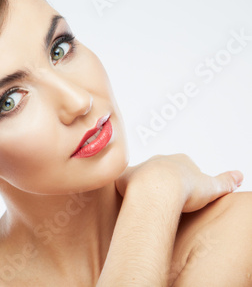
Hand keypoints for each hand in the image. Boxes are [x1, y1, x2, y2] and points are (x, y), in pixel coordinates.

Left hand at [115, 153, 242, 212]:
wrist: (159, 189)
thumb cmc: (186, 188)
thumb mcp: (212, 186)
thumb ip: (226, 181)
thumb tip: (239, 175)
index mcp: (180, 160)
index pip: (184, 167)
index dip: (185, 180)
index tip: (185, 193)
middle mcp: (159, 160)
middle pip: (161, 170)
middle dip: (163, 181)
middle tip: (165, 199)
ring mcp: (141, 168)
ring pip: (141, 175)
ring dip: (143, 186)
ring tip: (147, 203)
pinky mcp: (125, 178)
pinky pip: (123, 182)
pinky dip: (124, 189)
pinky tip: (126, 201)